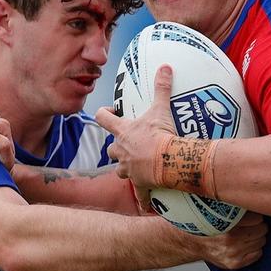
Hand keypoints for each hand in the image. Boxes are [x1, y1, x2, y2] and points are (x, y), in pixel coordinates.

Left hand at [95, 64, 177, 190]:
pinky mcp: (140, 184)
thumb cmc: (161, 135)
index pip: (103, 119)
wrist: (168, 161)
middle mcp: (122, 151)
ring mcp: (129, 170)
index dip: (102, 113)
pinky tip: (148, 204)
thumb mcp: (160, 109)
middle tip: (126, 143)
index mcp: (123, 132)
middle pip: (111, 149)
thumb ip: (161, 88)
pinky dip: (143, 198)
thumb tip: (165, 66)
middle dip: (116, 147)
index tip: (106, 111)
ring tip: (137, 168)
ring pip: (120, 170)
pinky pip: (140, 194)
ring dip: (126, 169)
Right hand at [196, 212, 266, 269]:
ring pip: (261, 241)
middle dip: (257, 226)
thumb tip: (254, 200)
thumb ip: (235, 207)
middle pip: (261, 229)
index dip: (254, 216)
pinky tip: (245, 245)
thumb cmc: (208, 227)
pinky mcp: (234, 263)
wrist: (194, 244)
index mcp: (226, 223)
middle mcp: (229, 239)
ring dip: (256, 237)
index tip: (250, 216)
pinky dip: (254, 249)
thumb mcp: (218, 211)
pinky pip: (258, 253)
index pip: (257, 218)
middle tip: (249, 225)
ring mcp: (232, 253)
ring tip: (245, 235)